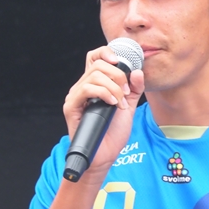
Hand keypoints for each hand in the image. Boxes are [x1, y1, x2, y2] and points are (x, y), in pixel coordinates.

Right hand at [62, 45, 144, 179]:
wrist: (105, 156)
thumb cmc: (113, 133)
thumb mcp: (128, 106)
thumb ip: (134, 89)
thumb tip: (137, 71)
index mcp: (94, 85)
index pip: (95, 57)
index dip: (106, 52)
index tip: (121, 62)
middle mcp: (82, 87)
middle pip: (98, 64)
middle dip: (118, 75)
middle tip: (126, 92)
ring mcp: (75, 97)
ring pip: (94, 75)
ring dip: (113, 87)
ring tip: (120, 103)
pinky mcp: (71, 107)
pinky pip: (86, 89)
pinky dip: (103, 93)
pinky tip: (112, 104)